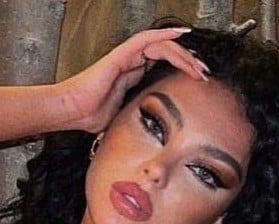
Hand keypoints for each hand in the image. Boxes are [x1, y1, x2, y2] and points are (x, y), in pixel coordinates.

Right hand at [58, 28, 208, 134]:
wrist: (74, 112)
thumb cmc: (91, 118)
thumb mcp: (125, 118)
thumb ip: (139, 117)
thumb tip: (153, 133)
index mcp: (132, 76)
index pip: (163, 65)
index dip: (182, 70)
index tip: (199, 82)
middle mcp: (132, 63)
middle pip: (166, 54)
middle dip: (188, 62)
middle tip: (204, 74)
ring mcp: (127, 56)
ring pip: (161, 45)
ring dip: (182, 54)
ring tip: (198, 65)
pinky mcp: (122, 54)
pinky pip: (147, 39)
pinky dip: (165, 35)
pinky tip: (181, 36)